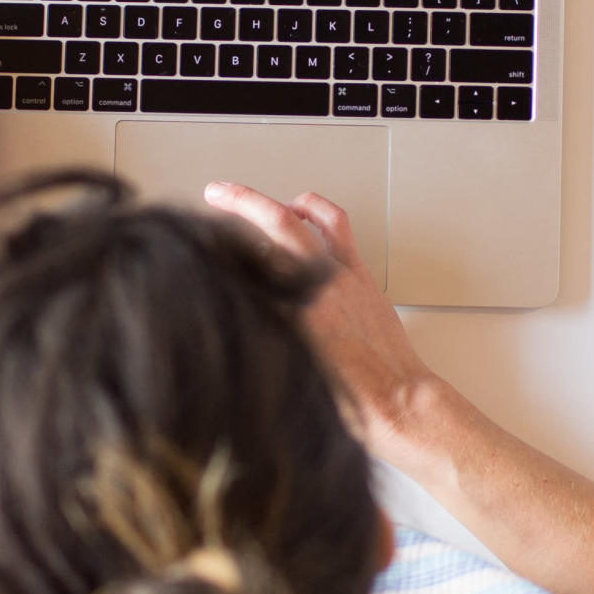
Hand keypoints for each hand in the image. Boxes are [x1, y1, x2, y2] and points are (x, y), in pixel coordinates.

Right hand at [202, 182, 442, 465]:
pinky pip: (337, 229)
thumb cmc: (346, 401)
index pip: (246, 258)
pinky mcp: (361, 276)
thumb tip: (239, 306)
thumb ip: (260, 331)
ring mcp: (342, 275)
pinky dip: (318, 213)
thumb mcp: (286, 371)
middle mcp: (317, 282)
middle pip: (272, 223)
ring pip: (308, 219)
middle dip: (239, 201)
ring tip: (261, 201)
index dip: (219, 242)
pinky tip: (307, 216)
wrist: (394, 402)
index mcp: (292, 309)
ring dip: (281, 202)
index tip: (199, 234)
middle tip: (215, 191)